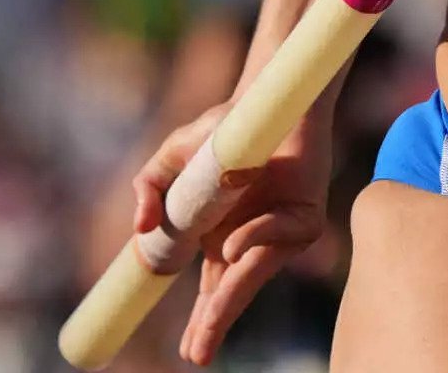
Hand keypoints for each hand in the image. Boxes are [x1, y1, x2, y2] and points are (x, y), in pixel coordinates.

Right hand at [131, 102, 329, 366]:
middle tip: (197, 356)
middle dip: (213, 326)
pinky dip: (251, 238)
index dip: (202, 321)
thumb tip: (141, 230)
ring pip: (253, 275)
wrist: (266, 101)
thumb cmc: (221, 129)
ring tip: (209, 327)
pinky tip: (233, 238)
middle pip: (230, 294)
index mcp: (220, 237)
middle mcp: (250, 241)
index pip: (211, 290)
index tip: (189, 350)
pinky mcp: (305, 219)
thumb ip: (148, 191)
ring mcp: (278, 232)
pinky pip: (273, 237)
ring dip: (229, 304)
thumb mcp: (170, 159)